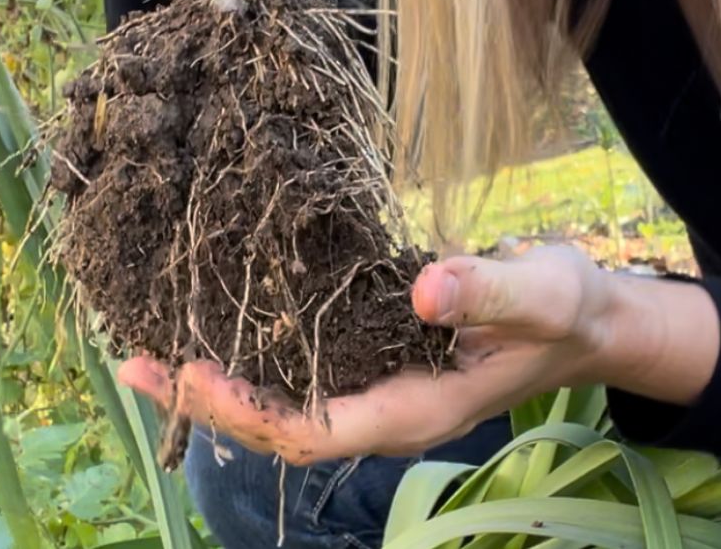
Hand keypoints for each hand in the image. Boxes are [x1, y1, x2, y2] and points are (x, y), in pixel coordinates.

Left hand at [118, 245, 622, 465]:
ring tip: (152, 348)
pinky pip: (305, 369)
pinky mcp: (380, 357)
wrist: (586, 318)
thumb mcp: (541, 293)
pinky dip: (256, 351)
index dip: (249, 408)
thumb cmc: (567, 307)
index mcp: (417, 408)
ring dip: (220, 379)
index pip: (314, 430)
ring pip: (286, 400)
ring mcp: (382, 387)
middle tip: (135, 362)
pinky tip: (223, 320)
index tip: (191, 371)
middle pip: (280, 426)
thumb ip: (489, 292)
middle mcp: (388, 408)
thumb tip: (421, 289)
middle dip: (208, 401)